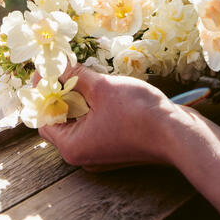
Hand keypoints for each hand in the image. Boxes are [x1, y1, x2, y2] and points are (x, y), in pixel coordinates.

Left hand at [37, 64, 180, 170]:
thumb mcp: (101, 88)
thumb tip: (57, 64)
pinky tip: (100, 87)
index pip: (43, 119)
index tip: (46, 70)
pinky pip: (95, 124)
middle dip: (61, 93)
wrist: (178, 133)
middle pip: (61, 120)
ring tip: (82, 73)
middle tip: (63, 67)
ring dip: (79, 97)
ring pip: (79, 121)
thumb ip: (75, 76)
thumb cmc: (138, 113)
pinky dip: (93, 106)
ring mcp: (100, 153)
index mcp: (72, 147)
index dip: (42, 93)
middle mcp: (83, 155)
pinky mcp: (116, 146)